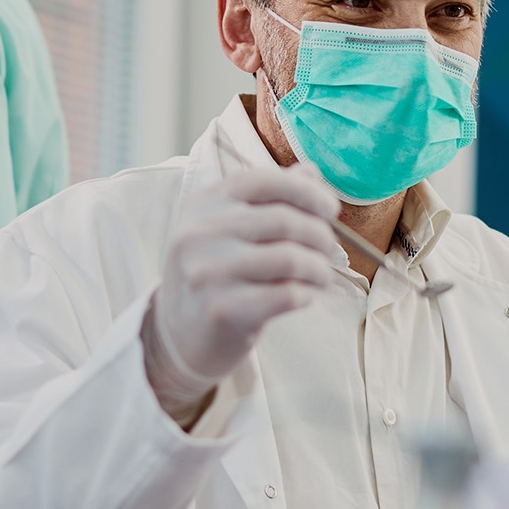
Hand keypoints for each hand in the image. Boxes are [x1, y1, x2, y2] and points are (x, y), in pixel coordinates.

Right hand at [147, 166, 339, 412]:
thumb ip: (268, 198)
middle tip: (330, 250)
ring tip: (322, 276)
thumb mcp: (228, 228)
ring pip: (290, 258)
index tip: (330, 209)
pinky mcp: (222, 310)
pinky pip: (287, 294)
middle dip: (320, 235)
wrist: (178, 335)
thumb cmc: (216, 275)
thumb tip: (311, 173)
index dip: (307, 192)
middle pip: (284, 220)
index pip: (264, 181)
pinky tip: (305, 295)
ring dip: (319, 268)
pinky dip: (307, 293)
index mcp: (203, 204)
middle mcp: (200, 233)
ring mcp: (208, 272)